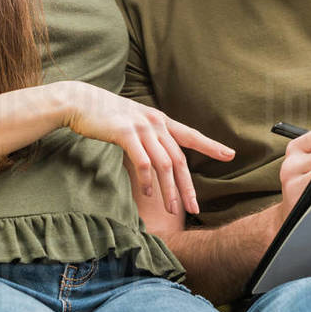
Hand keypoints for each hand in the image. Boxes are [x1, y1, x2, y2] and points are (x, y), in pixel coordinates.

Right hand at [57, 81, 233, 215]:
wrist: (80, 101)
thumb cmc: (105, 115)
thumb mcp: (133, 121)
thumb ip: (148, 135)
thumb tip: (157, 156)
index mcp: (160, 120)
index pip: (191, 135)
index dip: (211, 146)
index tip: (230, 155)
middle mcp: (155, 123)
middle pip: (179, 159)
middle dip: (188, 186)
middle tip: (195, 208)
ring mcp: (141, 128)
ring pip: (164, 164)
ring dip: (170, 190)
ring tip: (173, 210)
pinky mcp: (125, 134)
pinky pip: (143, 162)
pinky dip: (148, 180)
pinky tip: (149, 194)